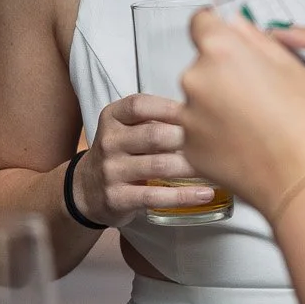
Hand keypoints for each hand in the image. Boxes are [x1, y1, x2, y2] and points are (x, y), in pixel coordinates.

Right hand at [78, 93, 219, 224]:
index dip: (170, 108)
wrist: (86, 189)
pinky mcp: (118, 198)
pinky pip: (155, 196)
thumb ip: (155, 118)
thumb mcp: (126, 128)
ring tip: (217, 167)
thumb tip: (202, 110)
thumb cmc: (120, 153)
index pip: (140, 105)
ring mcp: (111, 171)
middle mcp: (109, 141)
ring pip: (159, 166)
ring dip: (192, 167)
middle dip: (187, 138)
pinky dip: (184, 195)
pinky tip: (205, 193)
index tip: (198, 111)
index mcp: (113, 118)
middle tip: (216, 141)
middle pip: (154, 135)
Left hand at [178, 11, 304, 221]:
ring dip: (215, 105)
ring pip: (197, 99)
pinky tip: (242, 141)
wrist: (301, 179)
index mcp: (220, 51)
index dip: (214, 29)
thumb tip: (237, 25)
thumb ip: (256, 39)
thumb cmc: (304, 125)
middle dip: (221, 73)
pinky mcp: (189, 146)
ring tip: (251, 122)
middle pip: (200, 64)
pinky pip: (196, 130)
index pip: (200, 22)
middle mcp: (196, 79)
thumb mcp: (291, 67)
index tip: (223, 39)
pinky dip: (212, 133)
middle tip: (254, 92)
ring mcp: (188, 115)